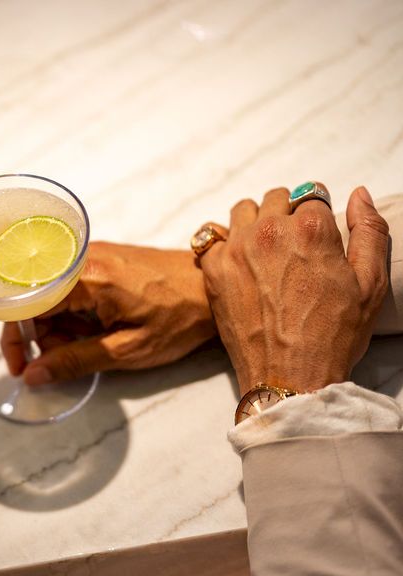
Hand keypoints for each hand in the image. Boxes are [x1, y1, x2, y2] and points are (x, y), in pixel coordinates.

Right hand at [1, 241, 214, 383]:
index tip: (23, 368)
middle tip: (68, 362)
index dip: (16, 341)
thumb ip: (75, 361)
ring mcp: (90, 255)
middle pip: (33, 300)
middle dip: (42, 336)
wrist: (215, 287)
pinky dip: (72, 313)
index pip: (25, 306)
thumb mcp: (127, 350)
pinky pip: (67, 287)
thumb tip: (33, 375)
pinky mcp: (99, 258)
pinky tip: (96, 328)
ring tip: (93, 345)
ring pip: (49, 295)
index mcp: (86, 280)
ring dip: (59, 327)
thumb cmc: (179, 318)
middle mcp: (82, 258)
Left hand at [198, 185, 388, 394]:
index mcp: (310, 229)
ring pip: (243, 210)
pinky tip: (237, 260)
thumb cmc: (333, 335)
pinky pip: (210, 236)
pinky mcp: (213, 270)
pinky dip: (223, 242)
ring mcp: (236, 250)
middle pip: (277, 199)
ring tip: (267, 249)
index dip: (319, 216)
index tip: (318, 237)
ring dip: (255, 221)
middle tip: (295, 247)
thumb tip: (359, 194)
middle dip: (288, 214)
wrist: (289, 375)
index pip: (312, 196)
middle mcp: (269, 231)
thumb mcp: (370, 283)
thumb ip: (369, 231)